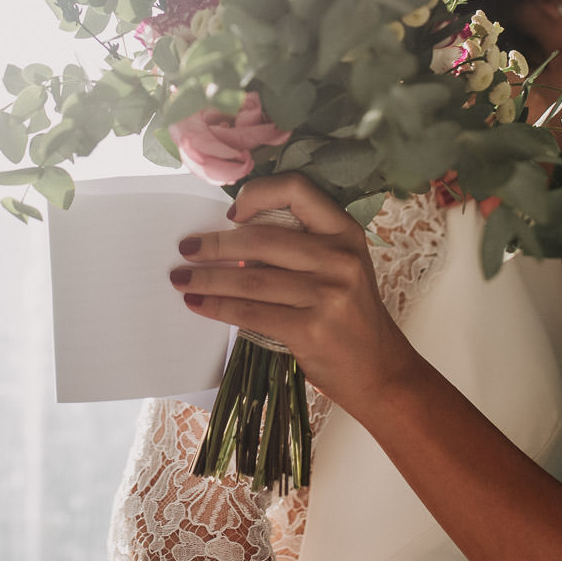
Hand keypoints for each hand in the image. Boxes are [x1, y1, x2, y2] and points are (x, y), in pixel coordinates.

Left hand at [170, 173, 424, 413]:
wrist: (381, 371)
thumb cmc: (350, 316)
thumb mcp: (339, 268)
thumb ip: (300, 248)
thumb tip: (232, 239)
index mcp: (345, 232)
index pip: (297, 190)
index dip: (258, 194)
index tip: (232, 214)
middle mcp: (339, 258)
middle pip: (262, 238)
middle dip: (215, 246)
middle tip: (186, 249)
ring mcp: (327, 295)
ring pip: (250, 280)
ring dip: (207, 279)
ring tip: (181, 279)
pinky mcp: (310, 330)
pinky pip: (251, 313)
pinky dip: (218, 308)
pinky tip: (199, 305)